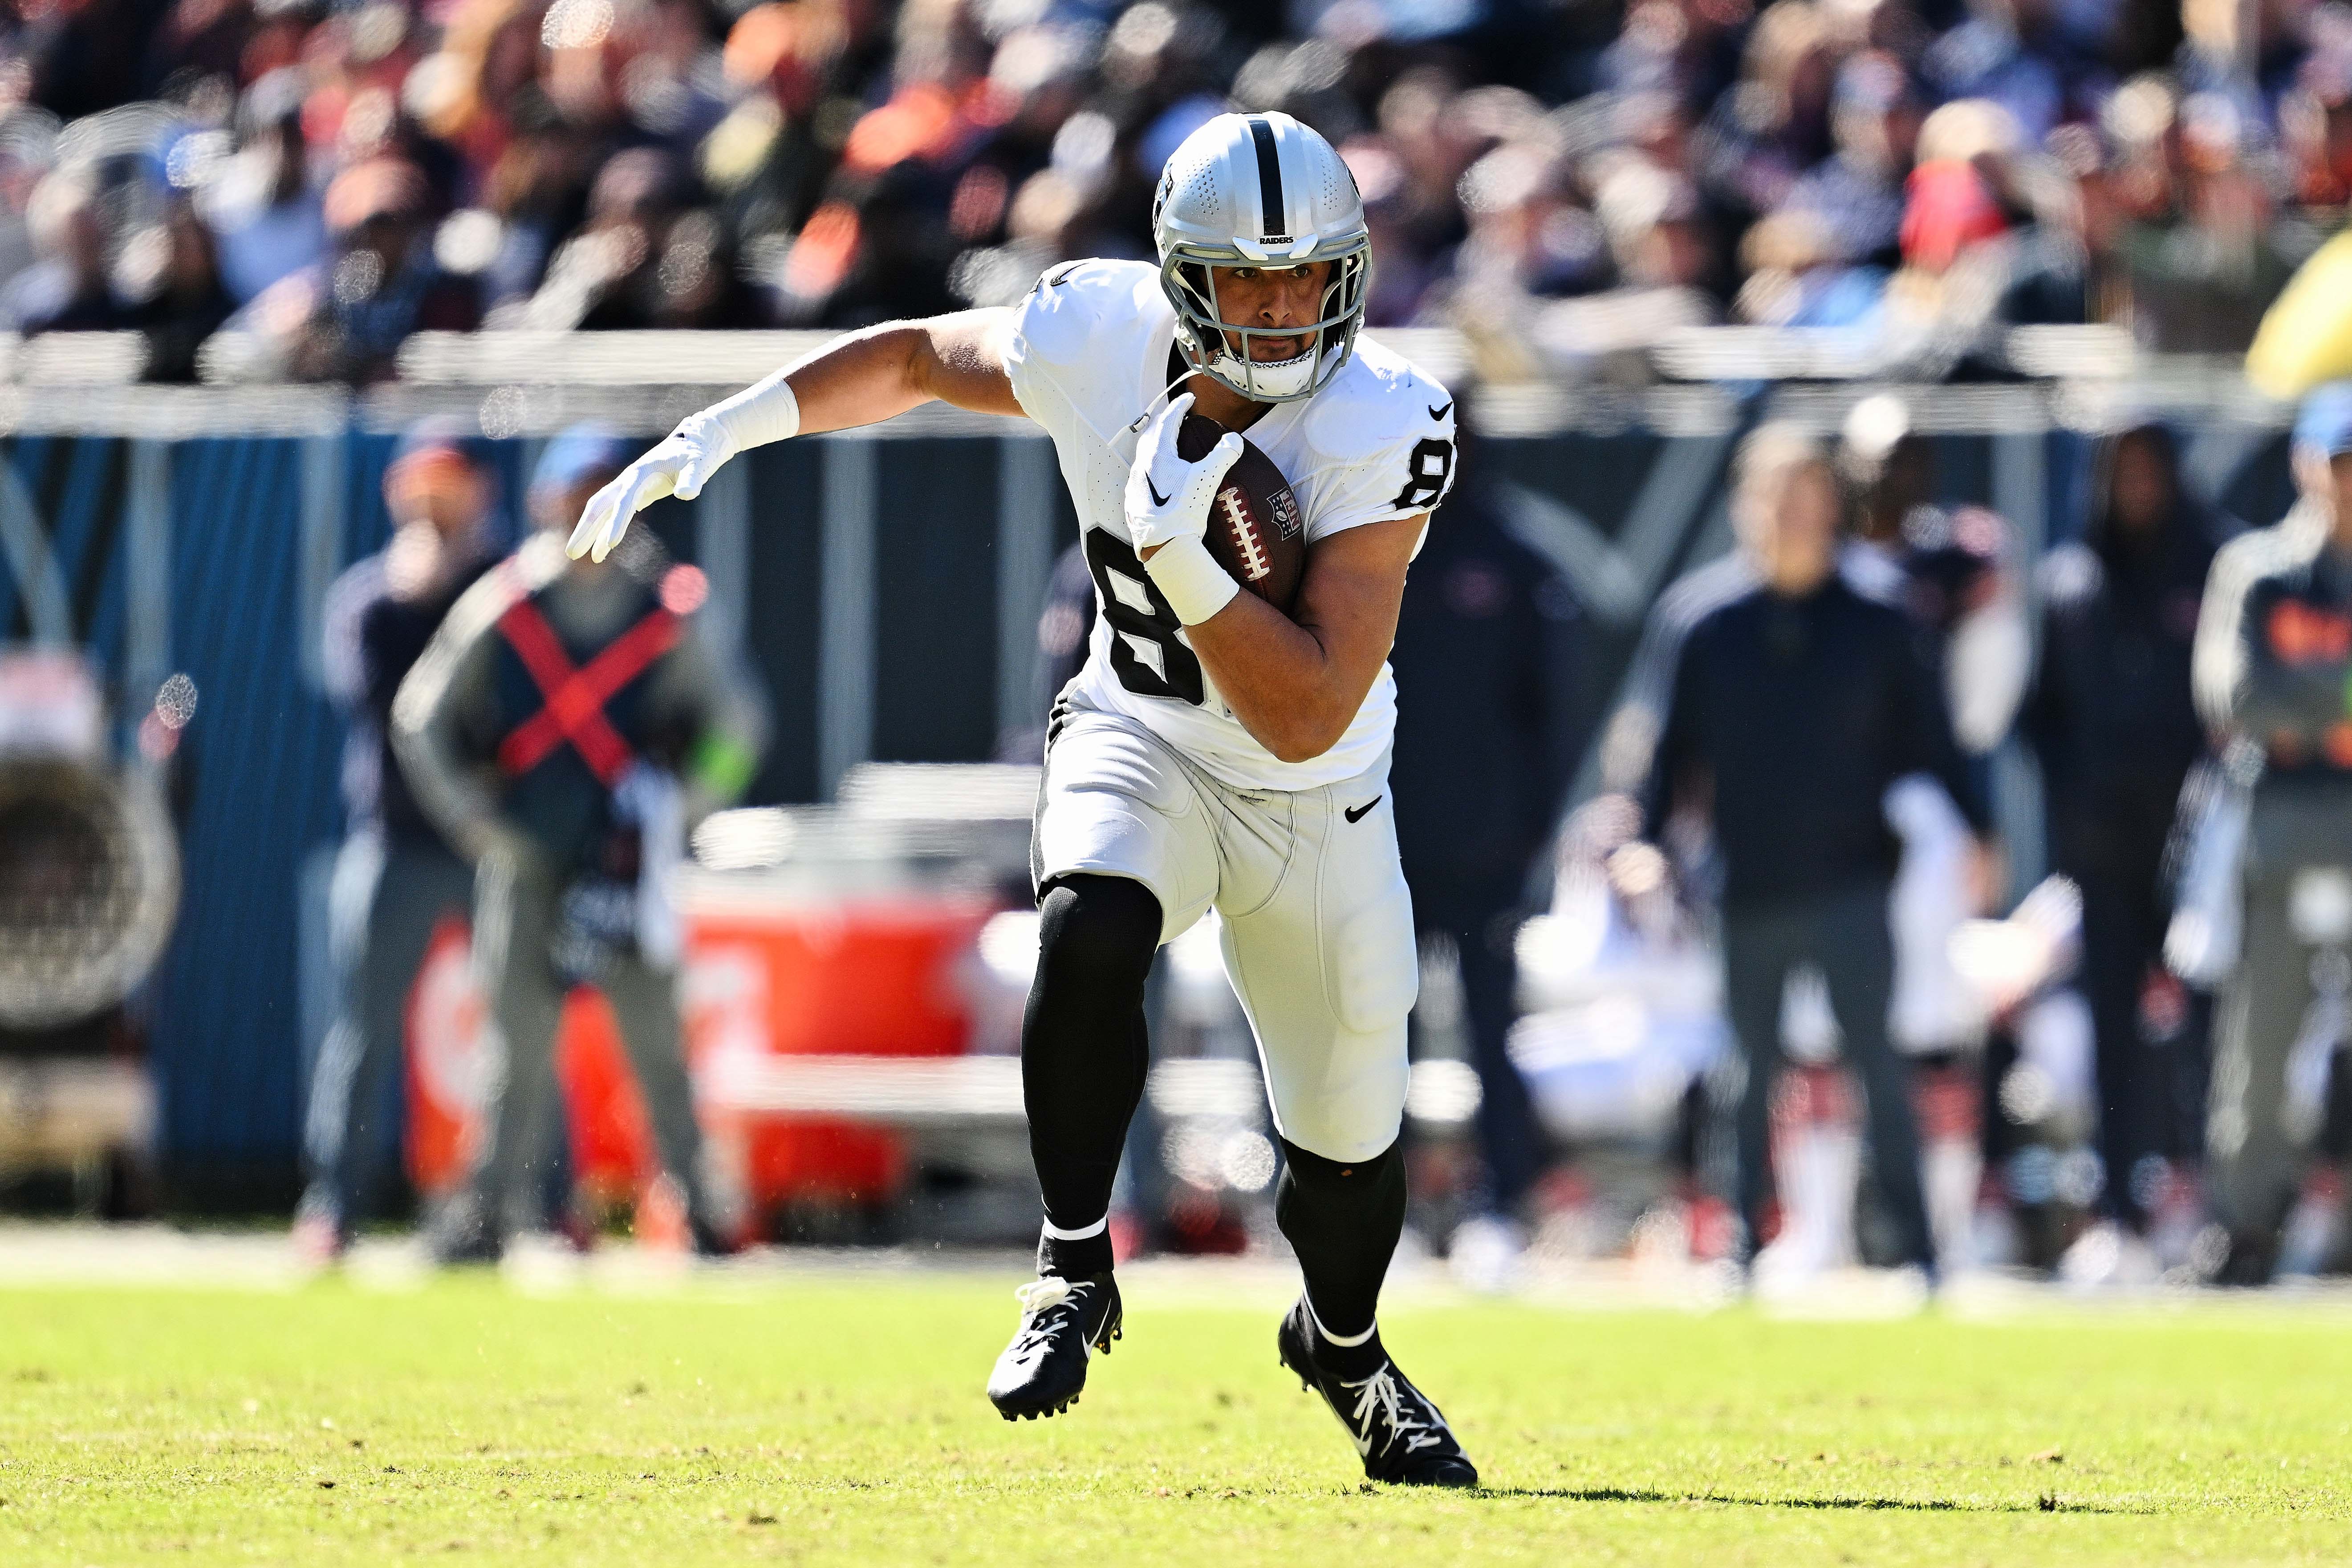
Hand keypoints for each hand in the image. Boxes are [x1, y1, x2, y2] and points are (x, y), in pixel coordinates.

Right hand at [566, 415, 728, 562]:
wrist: (696, 442)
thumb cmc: (697, 454)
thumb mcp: (698, 465)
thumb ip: (692, 479)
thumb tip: (685, 494)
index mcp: (641, 472)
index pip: (625, 501)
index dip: (618, 522)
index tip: (613, 545)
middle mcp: (629, 479)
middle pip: (600, 506)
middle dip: (585, 529)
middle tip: (571, 553)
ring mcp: (630, 487)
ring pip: (603, 511)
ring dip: (589, 532)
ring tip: (576, 555)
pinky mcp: (637, 494)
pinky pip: (615, 516)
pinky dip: (606, 532)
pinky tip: (600, 553)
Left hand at [1123, 392, 1241, 557]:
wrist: (1165, 546)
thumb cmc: (1185, 511)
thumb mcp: (1208, 478)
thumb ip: (1223, 454)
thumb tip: (1233, 440)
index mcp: (1157, 455)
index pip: (1168, 421)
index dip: (1180, 406)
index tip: (1189, 398)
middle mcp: (1141, 467)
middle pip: (1151, 434)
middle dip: (1165, 422)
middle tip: (1177, 416)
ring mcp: (1134, 485)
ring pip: (1143, 455)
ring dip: (1156, 444)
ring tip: (1170, 443)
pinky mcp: (1134, 502)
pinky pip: (1141, 475)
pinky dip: (1152, 466)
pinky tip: (1160, 475)